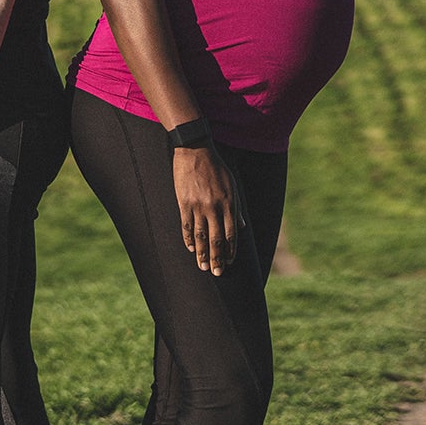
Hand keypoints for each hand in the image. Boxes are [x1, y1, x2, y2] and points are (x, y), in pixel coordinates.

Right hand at [172, 146, 240, 275]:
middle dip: (218, 258)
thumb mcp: (232, 185)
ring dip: (202, 254)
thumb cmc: (216, 168)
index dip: (231, 251)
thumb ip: (237, 207)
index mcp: (229, 204)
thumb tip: (241, 226)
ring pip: (200, 237)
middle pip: (216, 239)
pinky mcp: (184, 203)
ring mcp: (198, 206)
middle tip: (217, 273)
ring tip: (204, 267)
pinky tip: (190, 249)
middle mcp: (214, 207)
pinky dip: (188, 240)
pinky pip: (186, 226)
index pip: (231, 234)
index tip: (230, 263)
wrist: (195, 151)